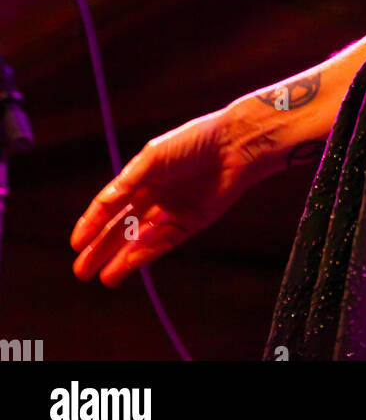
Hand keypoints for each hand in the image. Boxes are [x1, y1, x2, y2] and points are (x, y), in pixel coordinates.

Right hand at [69, 106, 264, 285]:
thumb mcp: (155, 157)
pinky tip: (128, 265)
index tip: (76, 243)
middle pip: (122, 226)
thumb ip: (129, 181)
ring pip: (140, 239)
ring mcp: (173, 210)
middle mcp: (155, 194)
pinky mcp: (192, 222)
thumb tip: (103, 204)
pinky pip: (164, 242)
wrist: (236, 145)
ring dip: (121, 258)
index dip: (92, 223)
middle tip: (81, 270)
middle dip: (101, 248)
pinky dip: (146, 254)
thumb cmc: (194, 142)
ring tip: (102, 278)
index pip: (111, 203)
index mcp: (143, 174)